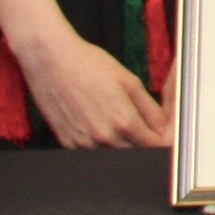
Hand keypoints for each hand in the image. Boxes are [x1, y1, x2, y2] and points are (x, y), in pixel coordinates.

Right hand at [14, 27, 170, 148]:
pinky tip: (100, 123)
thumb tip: (162, 125)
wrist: (50, 60)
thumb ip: (150, 109)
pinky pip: (93, 152)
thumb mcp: (129, 82)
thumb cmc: (88, 65)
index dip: (164, 137)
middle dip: (146, 142)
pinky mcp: (68, 144)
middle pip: (137, 153)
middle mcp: (103, 139)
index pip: (155, 145)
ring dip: (125, 143)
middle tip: (146, 125)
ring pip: (115, 154)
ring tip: (120, 120)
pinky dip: (103, 143)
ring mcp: (83, 144)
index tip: (165, 129)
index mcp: (123, 122)